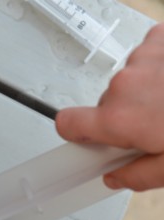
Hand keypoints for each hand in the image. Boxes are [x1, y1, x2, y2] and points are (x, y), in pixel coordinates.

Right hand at [55, 23, 163, 191]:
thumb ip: (138, 177)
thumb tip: (116, 178)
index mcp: (120, 119)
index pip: (67, 124)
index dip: (77, 134)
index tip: (89, 140)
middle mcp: (124, 85)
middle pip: (106, 105)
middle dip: (126, 116)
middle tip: (157, 127)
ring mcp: (143, 58)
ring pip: (129, 81)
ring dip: (146, 91)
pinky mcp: (161, 40)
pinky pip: (148, 55)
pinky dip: (160, 67)